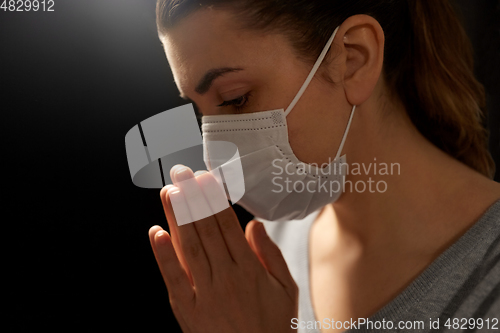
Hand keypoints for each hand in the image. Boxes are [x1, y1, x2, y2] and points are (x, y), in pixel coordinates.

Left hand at [148, 165, 297, 332]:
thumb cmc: (274, 327)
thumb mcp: (286, 290)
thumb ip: (271, 255)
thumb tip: (254, 225)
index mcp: (250, 270)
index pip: (227, 225)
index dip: (214, 199)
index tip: (205, 178)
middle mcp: (225, 278)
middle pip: (205, 230)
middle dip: (192, 197)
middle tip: (182, 172)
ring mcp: (204, 294)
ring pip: (189, 247)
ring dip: (177, 217)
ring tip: (169, 191)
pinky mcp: (188, 310)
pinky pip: (174, 278)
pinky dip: (163, 255)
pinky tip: (156, 233)